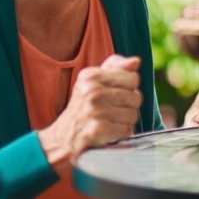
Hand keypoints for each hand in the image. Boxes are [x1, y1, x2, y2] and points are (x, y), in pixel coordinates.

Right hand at [38, 54, 142, 169]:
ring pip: (133, 114)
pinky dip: (121, 133)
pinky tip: (109, 132)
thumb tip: (136, 61)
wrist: (62, 138)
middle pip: (136, 97)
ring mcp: (94, 111)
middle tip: (112, 110)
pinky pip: (127, 130)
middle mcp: (91, 91)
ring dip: (125, 121)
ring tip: (110, 121)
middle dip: (128, 106)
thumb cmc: (83, 106)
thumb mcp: (93, 81)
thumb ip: (115, 67)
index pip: (132, 78)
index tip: (115, 94)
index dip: (129, 88)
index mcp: (91, 76)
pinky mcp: (98, 129)